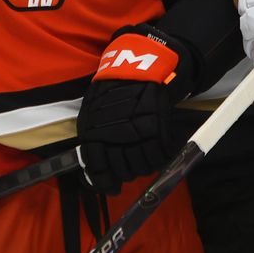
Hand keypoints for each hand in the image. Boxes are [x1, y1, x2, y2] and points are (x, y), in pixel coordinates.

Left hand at [76, 25, 193, 194]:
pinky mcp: (157, 130)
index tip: (112, 187)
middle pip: (123, 171)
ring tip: (147, 154)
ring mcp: (136, 135)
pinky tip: (161, 148)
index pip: (97, 171)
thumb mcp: (92, 111)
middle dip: (128, 172)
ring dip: (146, 165)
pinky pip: (160, 155)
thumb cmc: (112, 88)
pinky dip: (162, 156)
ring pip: (143, 167)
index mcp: (93, 134)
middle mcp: (113, 138)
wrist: (138, 65)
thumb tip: (91, 169)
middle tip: (133, 164)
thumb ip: (92, 140)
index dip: (105, 183)